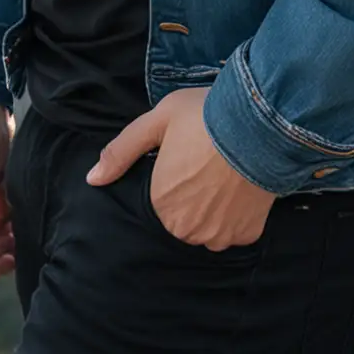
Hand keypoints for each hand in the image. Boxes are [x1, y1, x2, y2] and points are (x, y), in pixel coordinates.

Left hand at [85, 86, 274, 250]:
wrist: (261, 123)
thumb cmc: (204, 117)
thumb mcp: (157, 122)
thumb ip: (122, 152)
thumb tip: (92, 179)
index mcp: (160, 204)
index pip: (158, 202)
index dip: (171, 180)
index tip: (184, 161)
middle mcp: (186, 229)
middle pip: (182, 218)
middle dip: (190, 197)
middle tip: (206, 165)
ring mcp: (218, 235)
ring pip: (208, 228)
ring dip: (213, 210)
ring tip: (224, 176)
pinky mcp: (247, 235)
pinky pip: (235, 231)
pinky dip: (237, 215)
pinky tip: (241, 189)